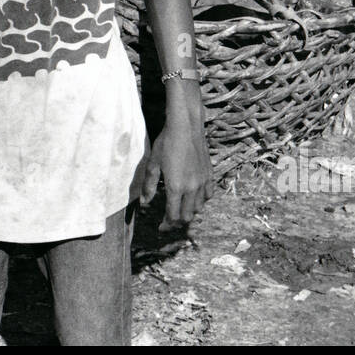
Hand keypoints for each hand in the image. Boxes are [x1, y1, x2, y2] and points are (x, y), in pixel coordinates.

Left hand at [140, 83, 213, 228]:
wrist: (186, 126)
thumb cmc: (167, 143)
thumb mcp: (153, 164)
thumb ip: (149, 186)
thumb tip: (145, 203)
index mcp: (176, 188)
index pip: (173, 216)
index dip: (166, 226)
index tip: (161, 228)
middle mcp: (191, 188)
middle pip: (186, 216)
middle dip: (177, 222)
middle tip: (168, 222)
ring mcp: (202, 182)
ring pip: (198, 208)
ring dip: (189, 212)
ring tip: (179, 210)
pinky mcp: (209, 174)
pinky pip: (208, 195)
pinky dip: (201, 201)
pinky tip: (194, 197)